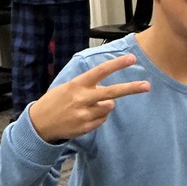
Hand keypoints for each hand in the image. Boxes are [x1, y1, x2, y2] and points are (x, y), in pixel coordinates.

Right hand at [29, 54, 149, 142]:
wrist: (39, 124)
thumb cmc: (56, 101)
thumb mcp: (68, 87)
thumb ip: (88, 86)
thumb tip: (108, 90)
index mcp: (77, 84)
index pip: (100, 71)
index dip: (117, 64)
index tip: (131, 59)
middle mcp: (82, 98)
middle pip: (112, 92)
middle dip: (131, 88)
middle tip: (147, 86)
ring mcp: (85, 114)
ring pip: (109, 107)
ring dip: (105, 105)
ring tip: (88, 107)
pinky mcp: (86, 127)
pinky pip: (103, 119)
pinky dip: (98, 117)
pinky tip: (84, 116)